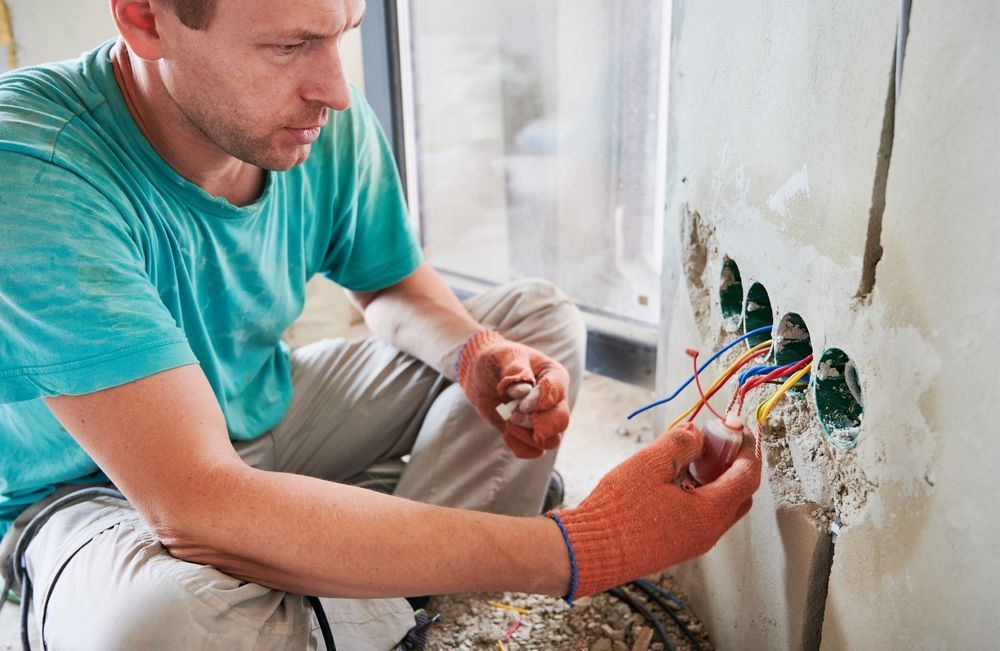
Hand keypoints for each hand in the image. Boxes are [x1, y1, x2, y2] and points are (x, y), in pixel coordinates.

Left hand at [456, 330, 570, 458]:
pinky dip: (520, 447)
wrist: (481, 372)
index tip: (520, 402)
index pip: (557, 392)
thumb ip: (516, 370)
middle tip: (513, 415)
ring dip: (527, 436)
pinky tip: (505, 433)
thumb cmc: (497, 359)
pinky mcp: (529, 434)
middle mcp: (554, 400)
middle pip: (561, 422)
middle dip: (537, 423)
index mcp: (554, 376)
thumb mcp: (506, 356)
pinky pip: (534, 452)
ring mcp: (543, 419)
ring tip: (508, 421)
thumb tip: (522, 390)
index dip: (539, 401)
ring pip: (550, 441)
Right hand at [550, 423, 760, 597]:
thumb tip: (697, 434)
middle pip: (740, 493)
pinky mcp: (678, 546)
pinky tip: (673, 479)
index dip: (747, 447)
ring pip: (721, 505)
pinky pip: (702, 516)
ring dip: (715, 478)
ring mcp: (694, 542)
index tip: (736, 429)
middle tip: (713, 441)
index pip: (748, 476)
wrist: (590, 550)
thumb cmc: (618, 511)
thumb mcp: (650, 464)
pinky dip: (700, 493)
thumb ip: (681, 443)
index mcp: (709, 512)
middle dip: (733, 463)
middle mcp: (708, 532)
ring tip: (688, 457)